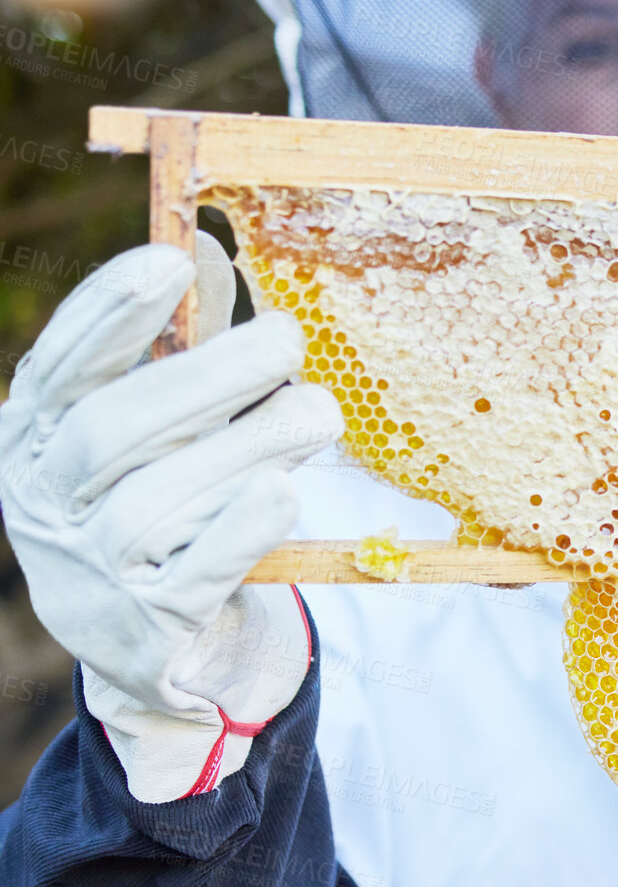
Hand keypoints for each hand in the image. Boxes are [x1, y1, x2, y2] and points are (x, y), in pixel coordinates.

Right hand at [0, 233, 343, 799]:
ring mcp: (90, 572)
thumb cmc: (160, 496)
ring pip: (158, 501)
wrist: (157, 638)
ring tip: (316, 412)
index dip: (107, 313)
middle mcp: (44, 505)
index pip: (57, 369)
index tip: (167, 263)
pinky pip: (197, 573)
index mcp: (32, 440)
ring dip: (250, 445)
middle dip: (206, 376)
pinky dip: (242, 529)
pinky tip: (282, 493)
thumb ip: (176, 348)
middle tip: (285, 338)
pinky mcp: (148, 626)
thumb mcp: (156, 425)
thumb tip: (203, 247)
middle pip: (111, 431)